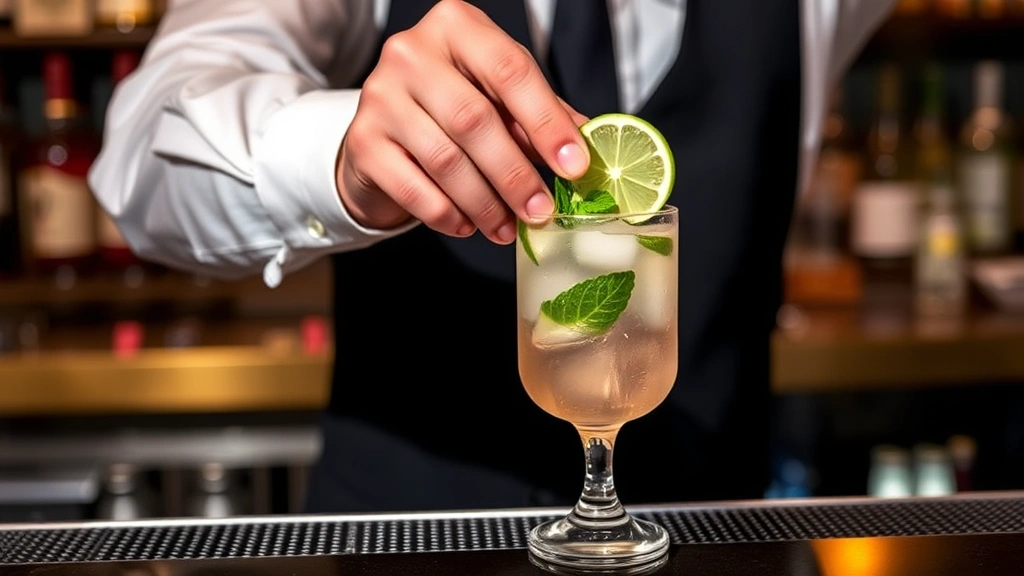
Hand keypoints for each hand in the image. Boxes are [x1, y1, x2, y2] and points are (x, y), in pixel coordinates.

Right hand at [336, 0, 589, 244]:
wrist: (382, 131)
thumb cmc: (450, 108)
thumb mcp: (497, 97)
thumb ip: (539, 114)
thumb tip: (589, 147)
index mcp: (457, 27)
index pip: (511, 70)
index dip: (547, 122)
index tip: (575, 166)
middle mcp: (412, 52)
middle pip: (475, 120)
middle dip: (515, 174)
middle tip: (541, 211)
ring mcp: (380, 95)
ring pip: (445, 159)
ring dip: (485, 202)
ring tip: (507, 228)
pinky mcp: (362, 141)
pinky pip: (412, 187)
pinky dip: (446, 214)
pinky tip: (467, 226)